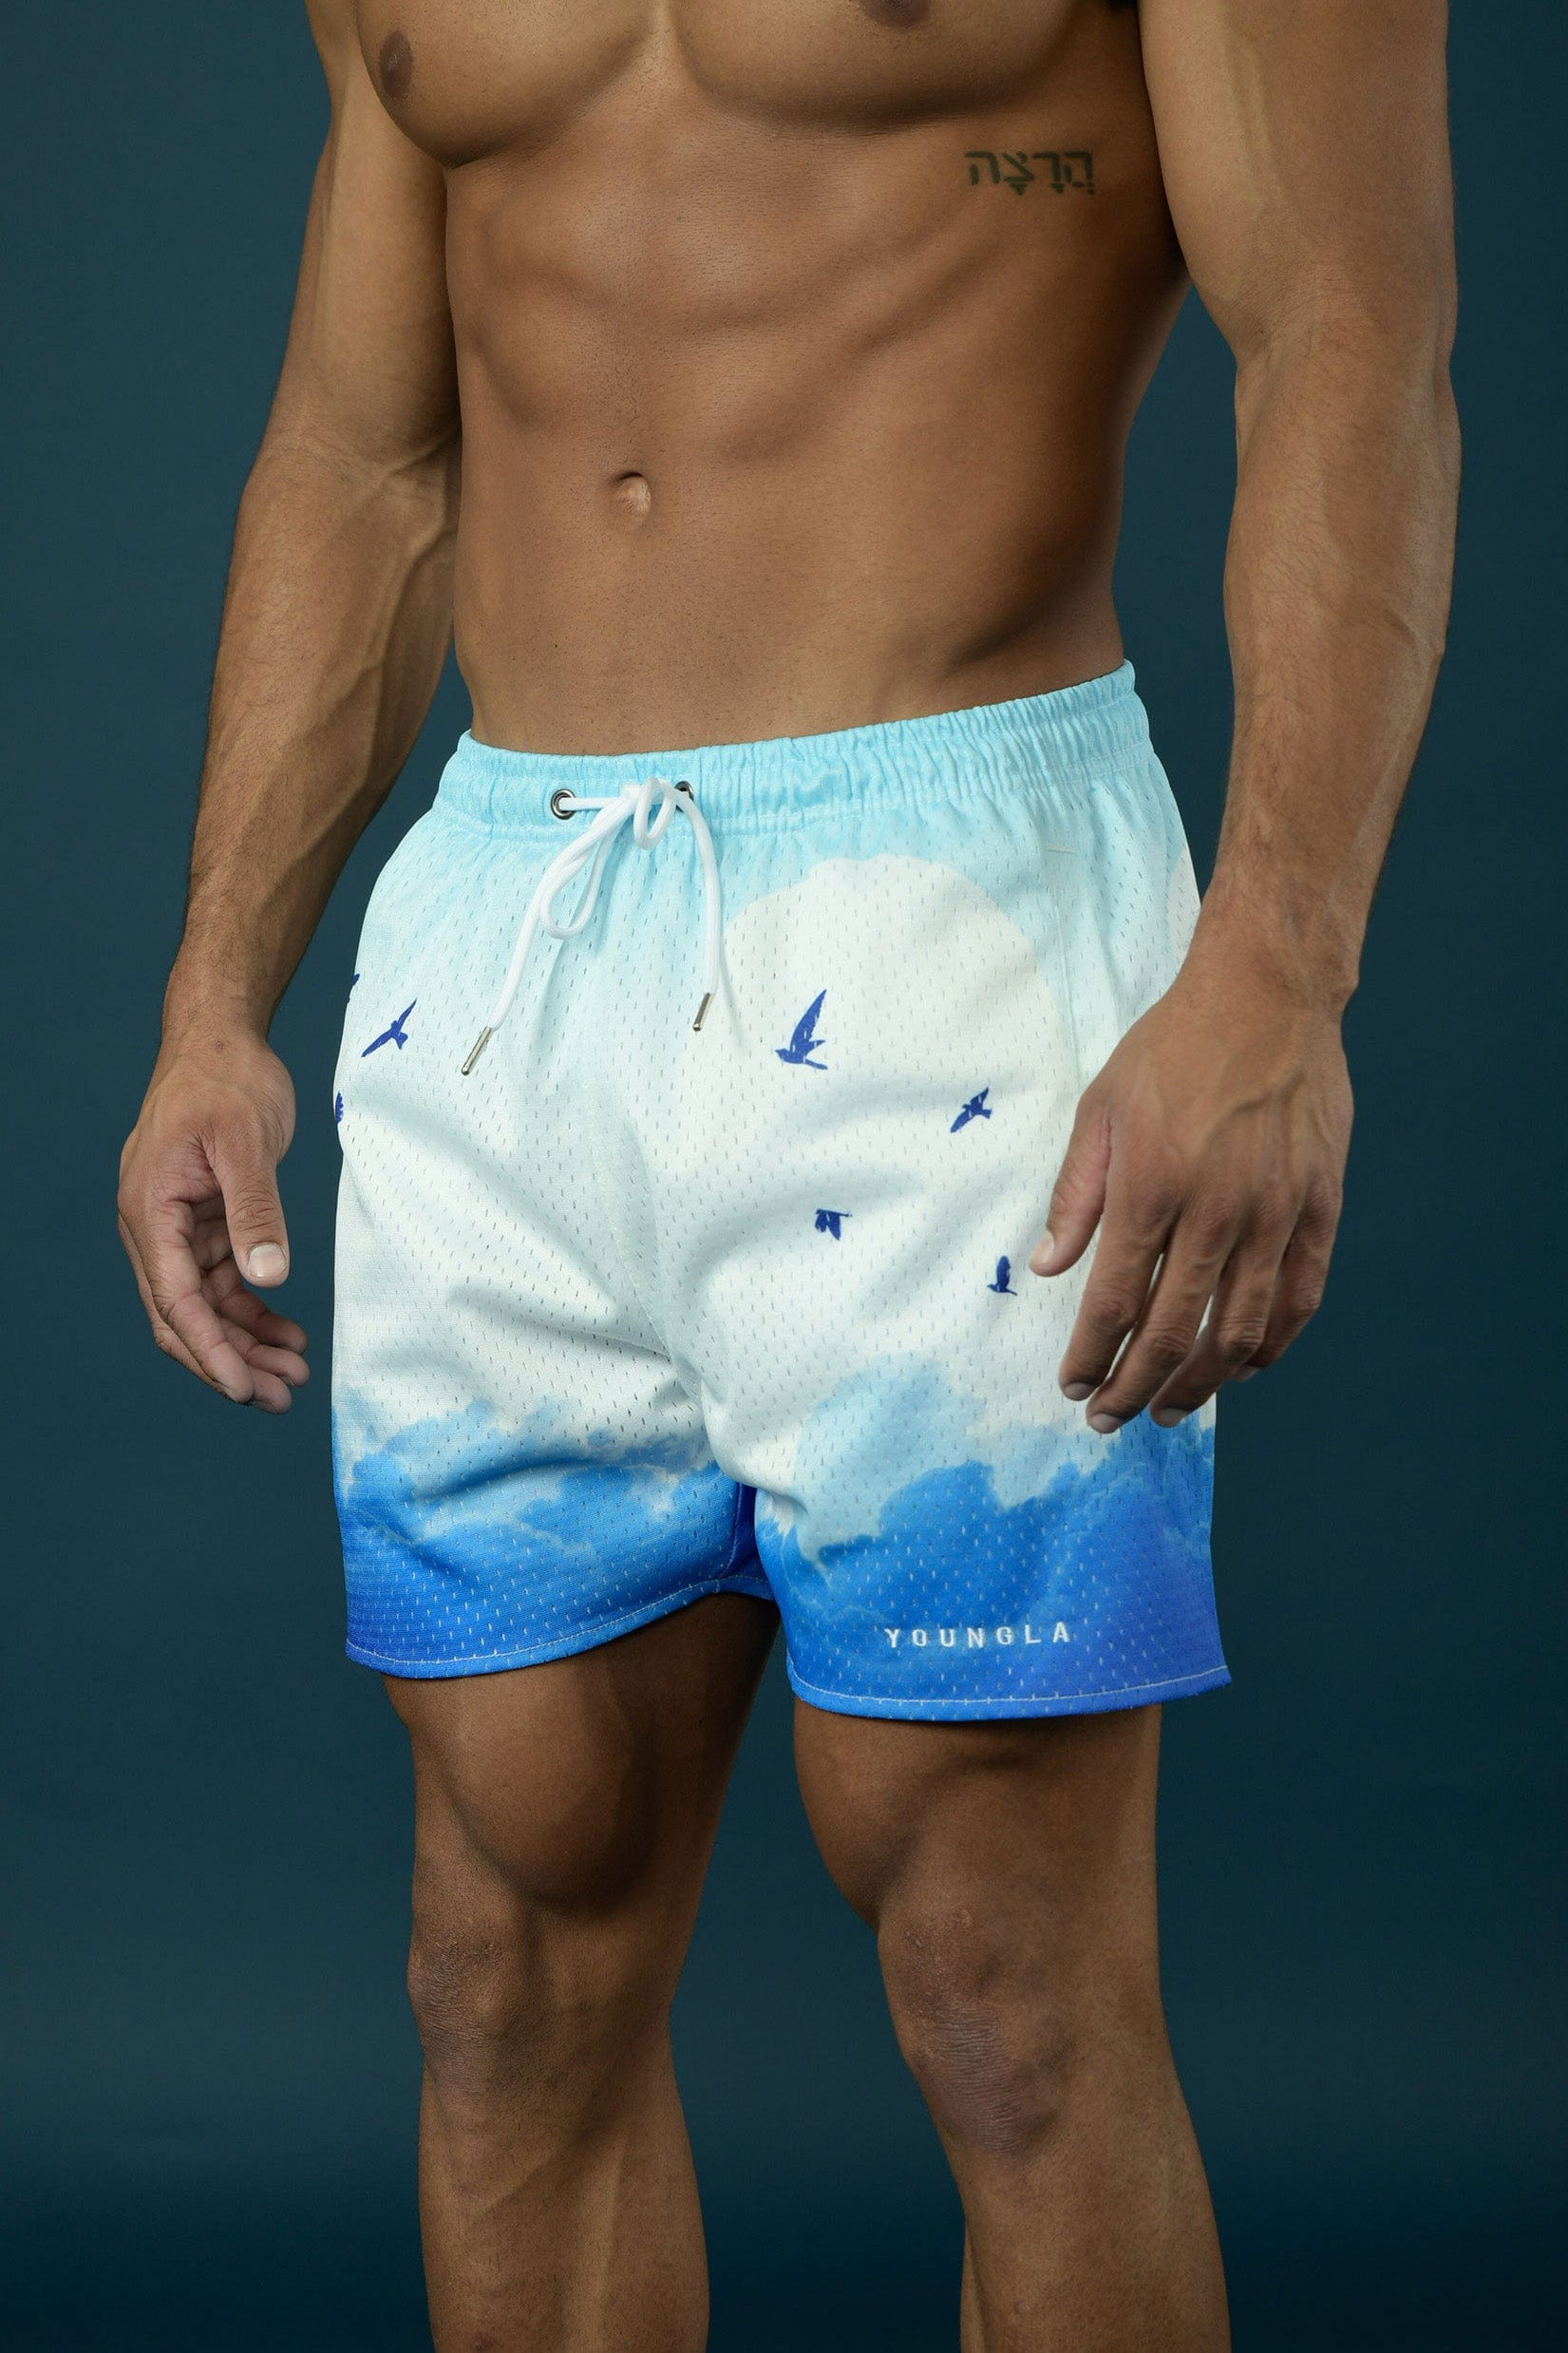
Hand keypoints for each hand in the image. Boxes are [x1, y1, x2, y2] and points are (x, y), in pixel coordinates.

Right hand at [118, 1022, 307, 1411]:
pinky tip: (289, 1333)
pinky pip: (224, 1283)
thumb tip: (268, 1277)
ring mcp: (178, 1228)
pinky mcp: (205, 1223)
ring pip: (206, 1307)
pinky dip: (254, 1311)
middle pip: (185, 1317)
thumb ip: (255, 1210)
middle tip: (281, 1397)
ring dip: (246, 1343)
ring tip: (294, 1373)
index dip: (208, 1351)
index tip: (242, 1389)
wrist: (221, 1039)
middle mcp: (155, 1228)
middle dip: (230, 1362)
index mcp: (150, 1211)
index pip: (174, 1301)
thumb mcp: (246, 1142)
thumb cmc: (227, 1080)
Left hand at [1031, 955, 1350, 1429]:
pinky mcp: (1320, 1207)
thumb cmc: (1175, 1047)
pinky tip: (1243, 1367)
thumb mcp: (1101, 1108)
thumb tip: (1048, 1267)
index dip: (1091, 1354)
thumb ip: (1075, 1194)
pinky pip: (1298, 1299)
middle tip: (1110, 1417)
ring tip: (1170, 1408)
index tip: (1074, 1384)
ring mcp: (1276, 1213)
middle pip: (1172, 1330)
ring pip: (1238, 1331)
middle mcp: (1216, 1210)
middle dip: (1133, 1386)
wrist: (1268, 995)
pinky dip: (1270, 1345)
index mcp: (1151, 1185)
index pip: (1114, 1300)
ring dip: (1199, 1383)